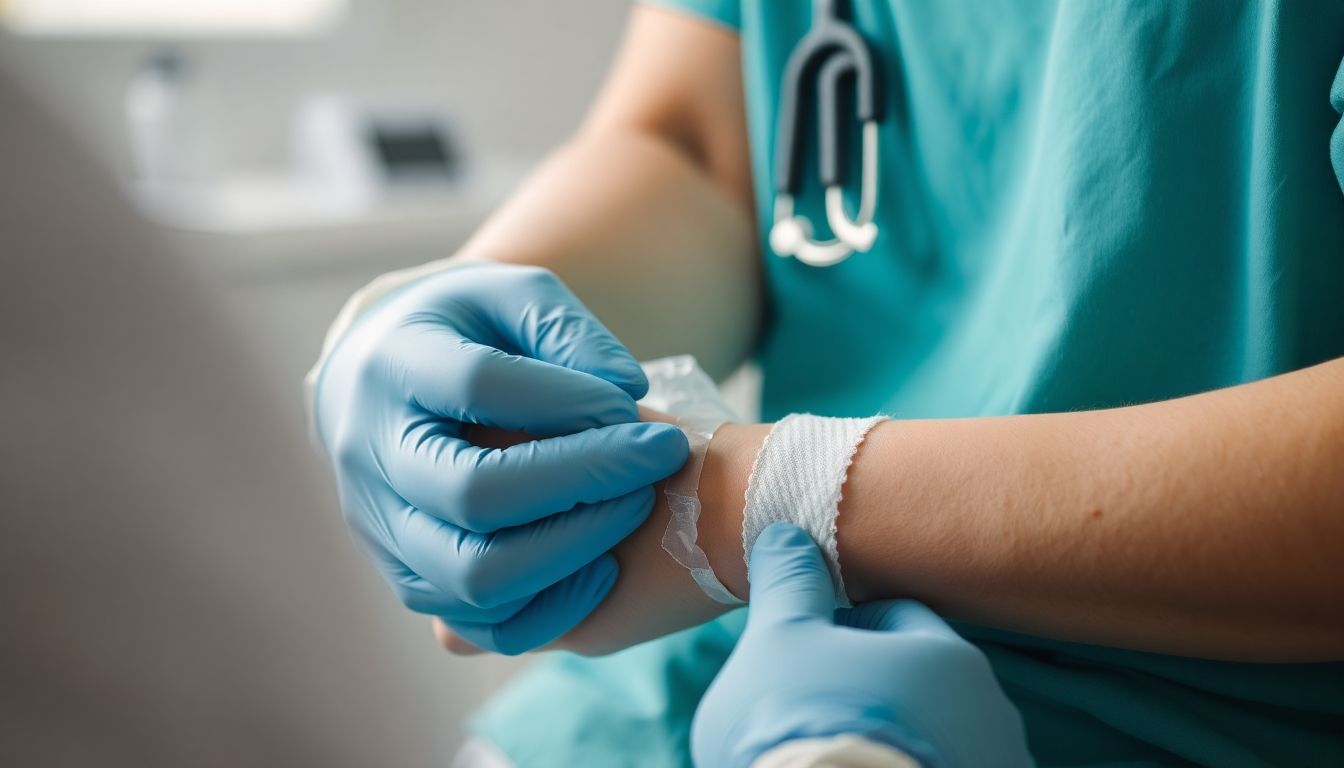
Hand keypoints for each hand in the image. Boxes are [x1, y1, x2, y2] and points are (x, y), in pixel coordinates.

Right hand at [314, 262, 688, 654]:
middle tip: (654, 462)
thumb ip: (565, 328)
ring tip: (631, 510)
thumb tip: (624, 388)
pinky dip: (550, 607)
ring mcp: (379, 526)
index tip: (636, 406)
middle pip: (473, 495)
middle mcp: (372, 453)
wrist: (375, 377)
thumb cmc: (464, 330)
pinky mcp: (405, 576)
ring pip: (472, 577)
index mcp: (394, 367)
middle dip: (582, 481)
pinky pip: (478, 624)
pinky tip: (602, 568)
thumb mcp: (509, 295)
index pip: (479, 387)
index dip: (568, 401)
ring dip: (571, 551)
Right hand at [692, 523, 1031, 767]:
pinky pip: (936, 763)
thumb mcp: (779, 640)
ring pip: (930, 732)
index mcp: (946, 655)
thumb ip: (790, 584)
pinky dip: (904, 762)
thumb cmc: (804, 725)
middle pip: (916, 680)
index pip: (895, 616)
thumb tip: (785, 535)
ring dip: (891, 732)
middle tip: (812, 703)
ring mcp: (990, 762)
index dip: (844, 626)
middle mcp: (988, 711)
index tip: (806, 648)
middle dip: (870, 685)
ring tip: (835, 748)